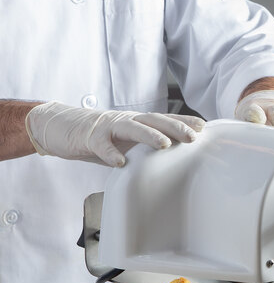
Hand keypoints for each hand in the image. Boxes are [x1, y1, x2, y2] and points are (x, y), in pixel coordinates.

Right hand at [25, 101, 205, 166]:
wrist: (60, 127)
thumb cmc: (98, 137)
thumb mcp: (127, 142)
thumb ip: (146, 148)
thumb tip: (173, 161)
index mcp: (137, 122)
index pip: (164, 120)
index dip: (184, 122)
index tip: (204, 128)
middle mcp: (126, 121)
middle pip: (154, 120)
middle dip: (175, 127)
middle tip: (193, 137)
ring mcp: (108, 127)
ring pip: (132, 127)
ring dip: (149, 135)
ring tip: (164, 145)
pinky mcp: (89, 137)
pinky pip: (101, 145)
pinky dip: (110, 153)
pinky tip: (119, 162)